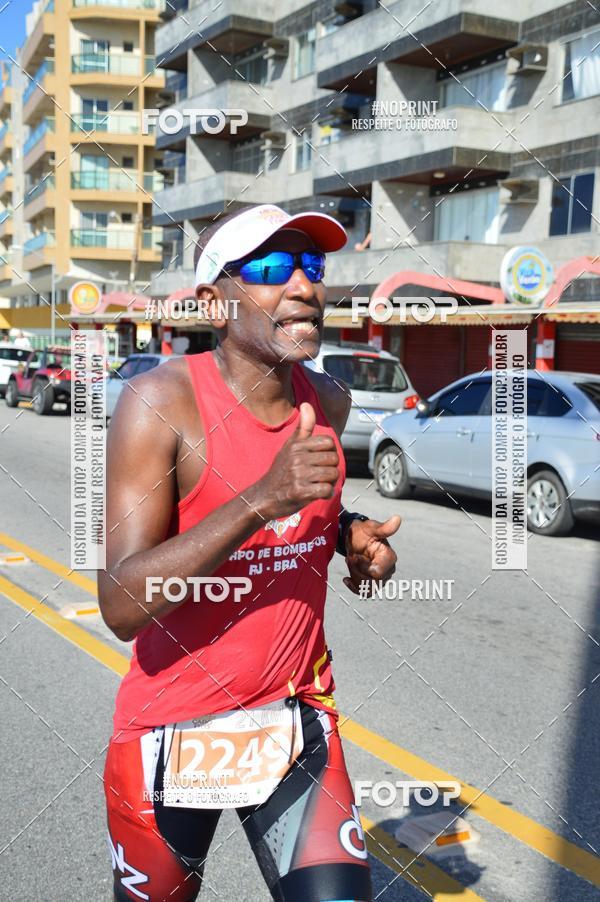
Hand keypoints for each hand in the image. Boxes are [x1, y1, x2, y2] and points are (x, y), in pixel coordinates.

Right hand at [254, 402, 338, 520]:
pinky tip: (317, 494)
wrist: (264, 497)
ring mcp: (298, 475)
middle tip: (319, 475)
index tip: (319, 461)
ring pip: (333, 474)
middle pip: (333, 459)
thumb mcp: (290, 446)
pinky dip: (326, 494)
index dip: (329, 452)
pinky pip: (327, 490)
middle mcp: (297, 458)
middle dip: (331, 469)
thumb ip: (303, 427)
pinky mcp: (300, 492)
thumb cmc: (281, 471)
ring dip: (329, 482)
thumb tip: (307, 404)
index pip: (329, 442)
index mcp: (296, 445)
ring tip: (317, 484)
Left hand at [342, 515, 400, 595]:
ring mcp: (381, 578)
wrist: (355, 539)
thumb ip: (383, 528)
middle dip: (356, 570)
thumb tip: (397, 519)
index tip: (355, 555)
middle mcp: (388, 569)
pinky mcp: (373, 583)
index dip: (363, 566)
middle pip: (371, 582)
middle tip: (350, 557)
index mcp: (389, 557)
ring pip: (367, 588)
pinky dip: (354, 587)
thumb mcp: (370, 528)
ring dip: (354, 576)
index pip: (377, 573)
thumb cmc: (363, 532)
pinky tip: (346, 579)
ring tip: (351, 562)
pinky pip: (365, 593)